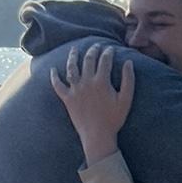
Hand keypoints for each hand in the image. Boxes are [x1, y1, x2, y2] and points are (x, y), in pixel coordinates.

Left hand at [49, 44, 134, 163]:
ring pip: (71, 68)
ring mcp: (75, 90)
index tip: (110, 49)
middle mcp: (86, 82)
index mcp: (101, 81)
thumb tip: (128, 62)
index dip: (108, 52)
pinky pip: (58, 86)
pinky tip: (53, 70)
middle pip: (88, 60)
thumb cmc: (114, 120)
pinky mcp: (67, 99)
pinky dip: (54, 77)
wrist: (97, 136)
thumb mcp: (126, 100)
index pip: (104, 60)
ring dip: (73, 56)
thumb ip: (128, 80)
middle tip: (96, 46)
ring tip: (74, 49)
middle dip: (93, 50)